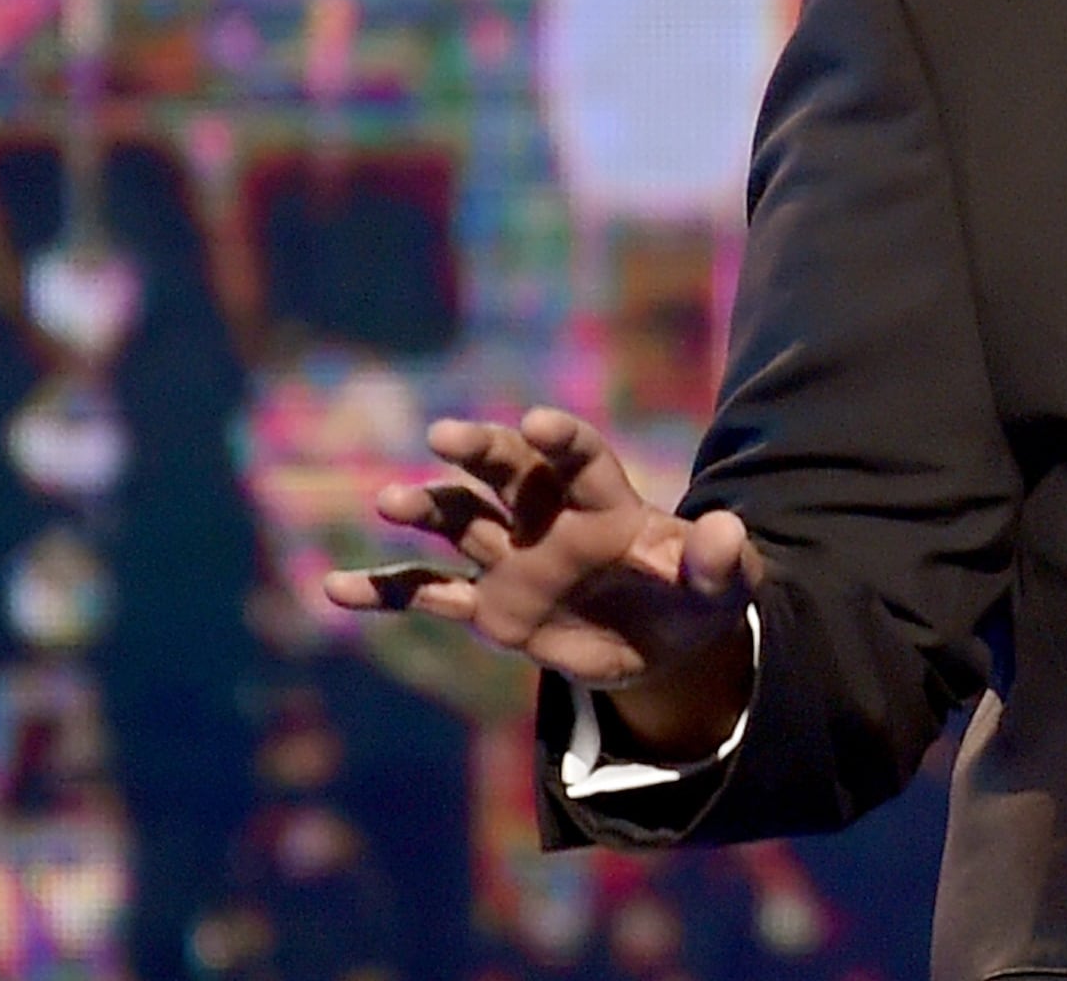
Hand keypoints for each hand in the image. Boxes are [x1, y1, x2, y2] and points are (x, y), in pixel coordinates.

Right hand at [322, 406, 757, 757]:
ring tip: (389, 501)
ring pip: (460, 523)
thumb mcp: (727, 585)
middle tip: (446, 435)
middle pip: (509, 473)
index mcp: (608, 504)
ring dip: (426, 508)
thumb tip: (731, 530)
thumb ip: (721, 560)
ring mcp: (514, 561)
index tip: (539, 421)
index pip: (582, 460)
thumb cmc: (699, 598)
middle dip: (480, 450)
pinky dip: (385, 591)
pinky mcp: (491, 609)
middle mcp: (550, 520)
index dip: (563, 440)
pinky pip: (429, 596)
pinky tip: (335, 588)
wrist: (665, 645)